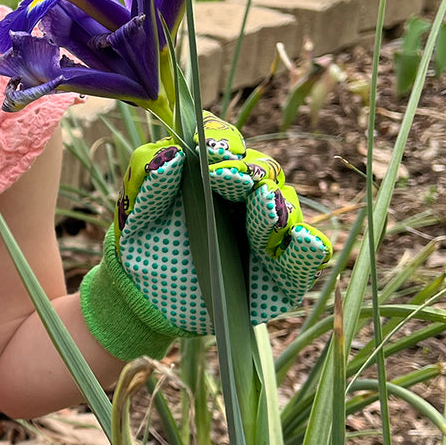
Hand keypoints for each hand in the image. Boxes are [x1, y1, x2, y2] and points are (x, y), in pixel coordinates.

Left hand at [81, 113, 331, 360]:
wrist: (149, 302)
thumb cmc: (144, 249)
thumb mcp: (136, 215)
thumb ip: (149, 183)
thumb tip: (172, 155)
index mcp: (213, 176)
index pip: (227, 145)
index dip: (222, 142)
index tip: (208, 152)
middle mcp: (247, 198)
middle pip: (263, 171)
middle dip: (251, 172)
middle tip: (236, 179)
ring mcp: (269, 233)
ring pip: (286, 206)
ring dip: (275, 204)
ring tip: (263, 206)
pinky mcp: (284, 270)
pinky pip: (308, 254)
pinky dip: (309, 246)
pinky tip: (299, 239)